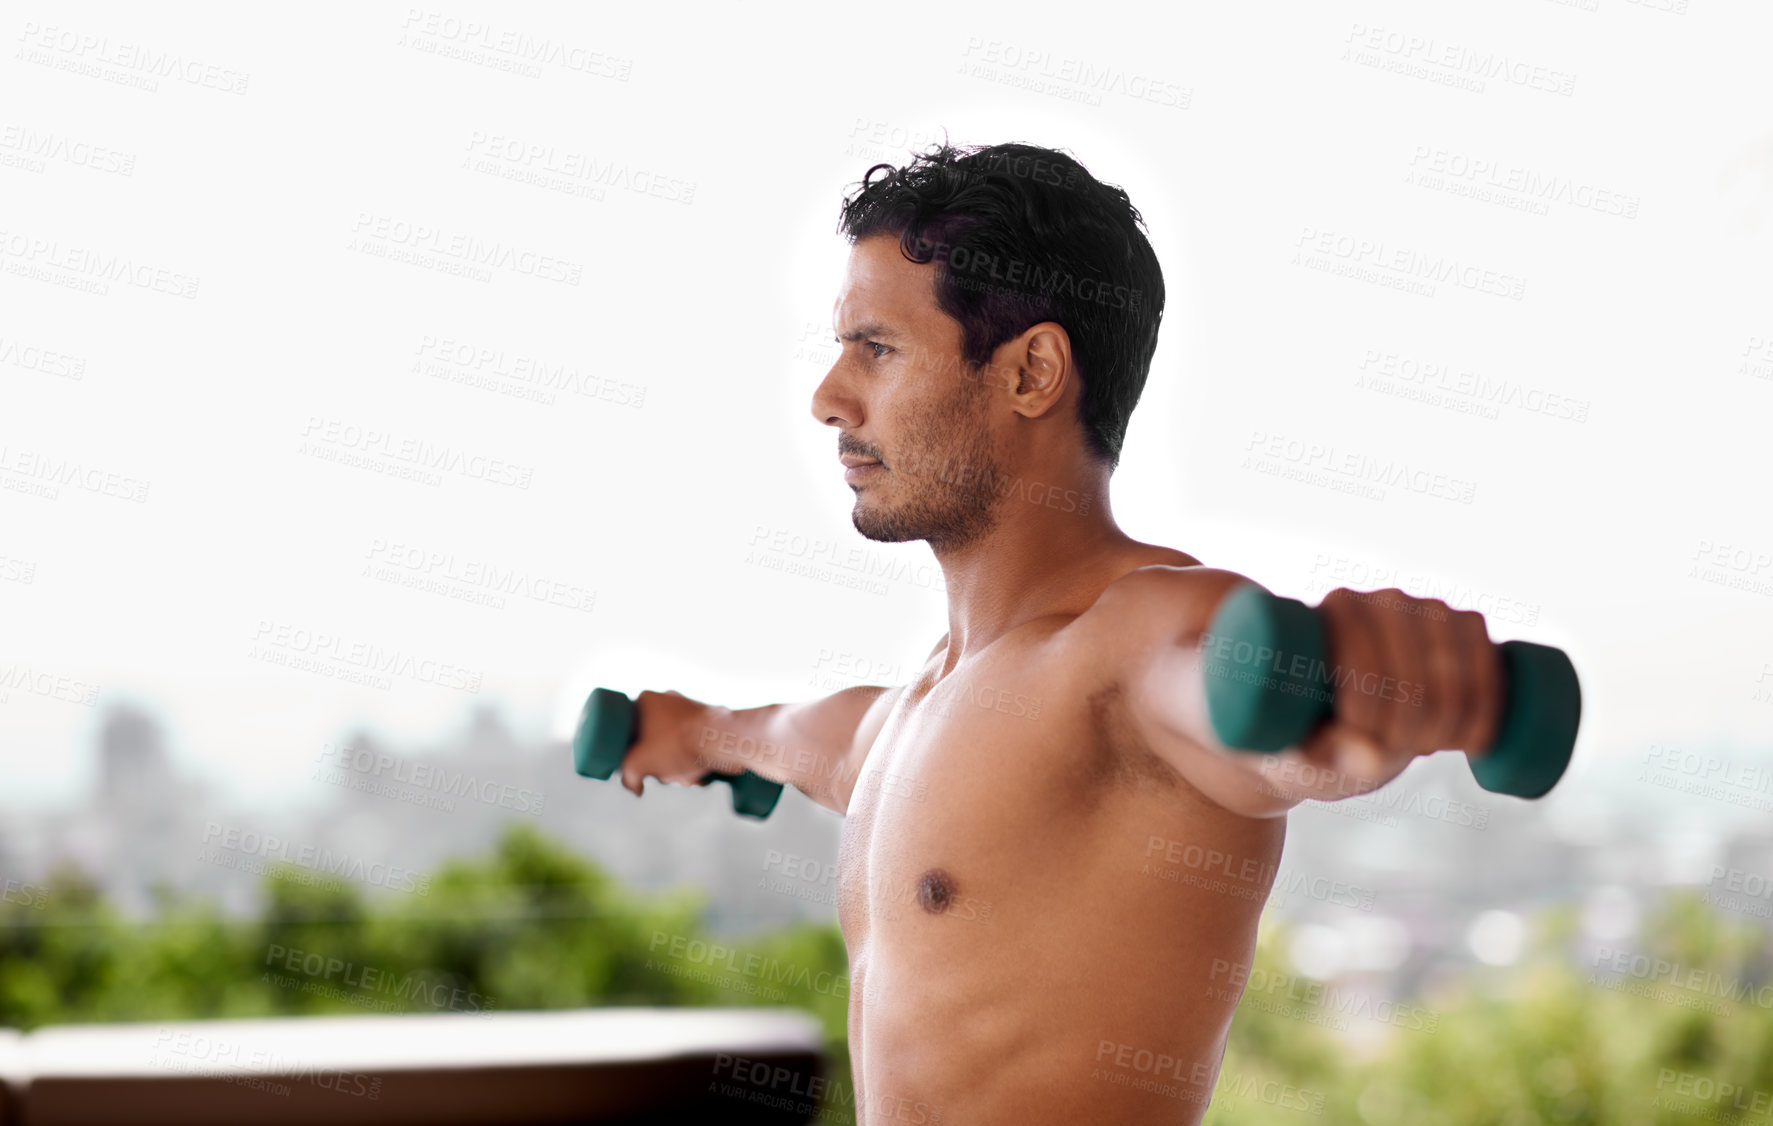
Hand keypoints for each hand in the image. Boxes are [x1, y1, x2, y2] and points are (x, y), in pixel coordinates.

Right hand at [618, 689, 716, 796]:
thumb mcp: (639, 763)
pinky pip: (692, 748)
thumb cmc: (679, 744)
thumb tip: (634, 787)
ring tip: (686, 773)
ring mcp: (689, 712)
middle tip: (664, 771)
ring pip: (672, 749)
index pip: (626, 730)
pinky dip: (694, 763)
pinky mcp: (708, 725)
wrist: (725, 740)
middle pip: (651, 743)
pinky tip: (700, 772)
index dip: (629, 752)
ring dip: (677, 768)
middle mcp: (667, 701)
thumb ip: (628, 776)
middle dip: (658, 764)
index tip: (636, 763)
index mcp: (646, 701)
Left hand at [1295, 587, 1503, 792]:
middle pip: (1412, 679)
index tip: (1365, 752)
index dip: (1372, 724)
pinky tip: (1465, 738)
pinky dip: (1485, 712)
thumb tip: (1370, 753)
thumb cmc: (1309, 736)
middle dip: (1408, 733)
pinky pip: (1490, 665)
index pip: (1366, 671)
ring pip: (1455, 677)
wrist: (1347, 714)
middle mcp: (1382, 600)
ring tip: (1421, 745)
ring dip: (1448, 727)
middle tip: (1394, 753)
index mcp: (1332, 615)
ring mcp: (1429, 609)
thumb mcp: (1305, 755)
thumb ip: (1326, 757)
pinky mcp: (1465, 627)